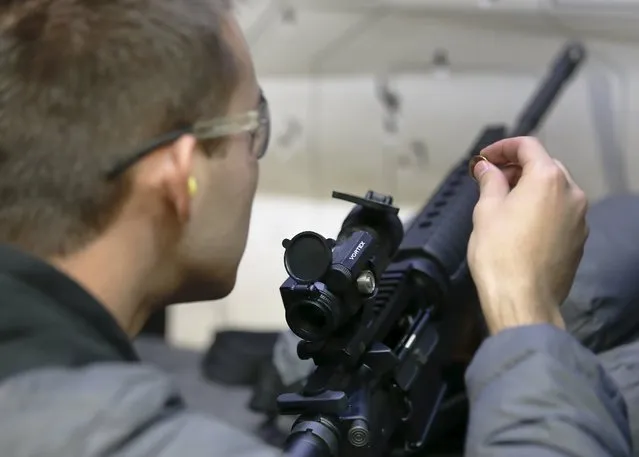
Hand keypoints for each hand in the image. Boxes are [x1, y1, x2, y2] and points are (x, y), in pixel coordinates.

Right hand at [468, 137, 587, 334]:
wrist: (523, 300)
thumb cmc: (499, 252)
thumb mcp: (486, 210)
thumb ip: (490, 181)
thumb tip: (487, 168)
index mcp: (548, 179)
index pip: (528, 146)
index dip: (502, 147)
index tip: (483, 159)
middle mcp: (572, 193)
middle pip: (545, 166)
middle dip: (517, 168)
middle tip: (491, 180)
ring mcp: (580, 218)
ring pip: (555, 190)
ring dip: (531, 188)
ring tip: (505, 202)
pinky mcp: (579, 240)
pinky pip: (560, 213)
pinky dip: (542, 209)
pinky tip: (522, 225)